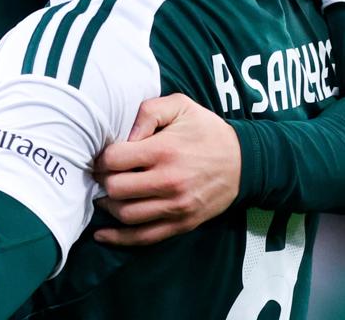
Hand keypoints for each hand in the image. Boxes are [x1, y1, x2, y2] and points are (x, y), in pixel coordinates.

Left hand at [92, 94, 240, 245]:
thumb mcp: (181, 106)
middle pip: (116, 189)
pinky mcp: (181, 224)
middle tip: (101, 175)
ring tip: (105, 196)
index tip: (101, 156)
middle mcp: (168, 181)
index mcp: (165, 150)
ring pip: (126, 215)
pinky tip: (102, 234)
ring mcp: (175, 207)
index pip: (115, 159)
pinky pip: (143, 237)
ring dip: (108, 206)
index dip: (101, 158)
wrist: (243, 162)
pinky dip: (118, 238)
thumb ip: (149, 111)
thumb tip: (125, 136)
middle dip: (102, 181)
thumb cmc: (207, 130)